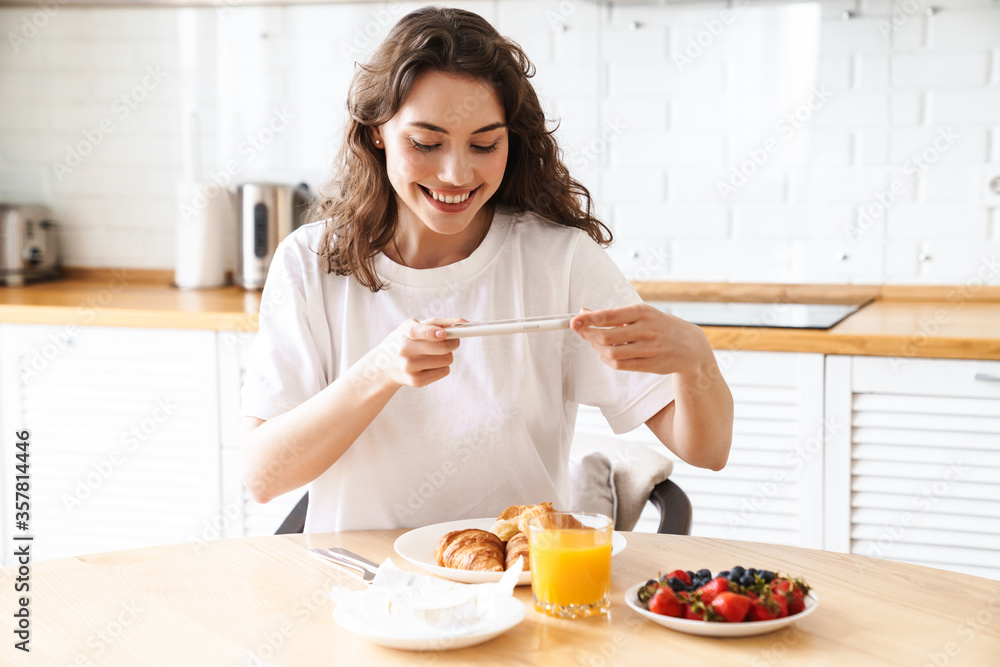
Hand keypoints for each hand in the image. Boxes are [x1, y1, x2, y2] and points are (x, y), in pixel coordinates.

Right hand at [376, 317, 462, 387]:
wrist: (385, 365)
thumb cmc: (406, 340)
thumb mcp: (414, 326)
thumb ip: (438, 323)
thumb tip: (465, 323)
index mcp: (404, 332)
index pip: (417, 331)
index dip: (432, 332)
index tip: (444, 334)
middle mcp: (404, 350)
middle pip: (441, 347)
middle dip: (453, 343)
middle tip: (453, 341)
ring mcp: (409, 367)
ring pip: (447, 359)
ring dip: (448, 355)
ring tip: (438, 354)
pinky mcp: (415, 381)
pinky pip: (444, 371)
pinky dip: (444, 367)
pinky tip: (432, 365)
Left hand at [570, 304, 712, 377]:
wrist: (690, 346)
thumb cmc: (660, 326)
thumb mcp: (641, 314)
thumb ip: (613, 315)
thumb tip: (583, 312)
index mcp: (642, 311)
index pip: (608, 315)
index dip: (588, 319)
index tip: (573, 321)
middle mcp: (646, 329)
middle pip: (606, 336)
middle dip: (589, 336)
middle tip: (583, 333)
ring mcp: (649, 348)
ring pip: (611, 352)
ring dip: (598, 349)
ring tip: (596, 344)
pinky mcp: (650, 364)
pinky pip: (620, 365)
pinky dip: (608, 360)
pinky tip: (606, 355)